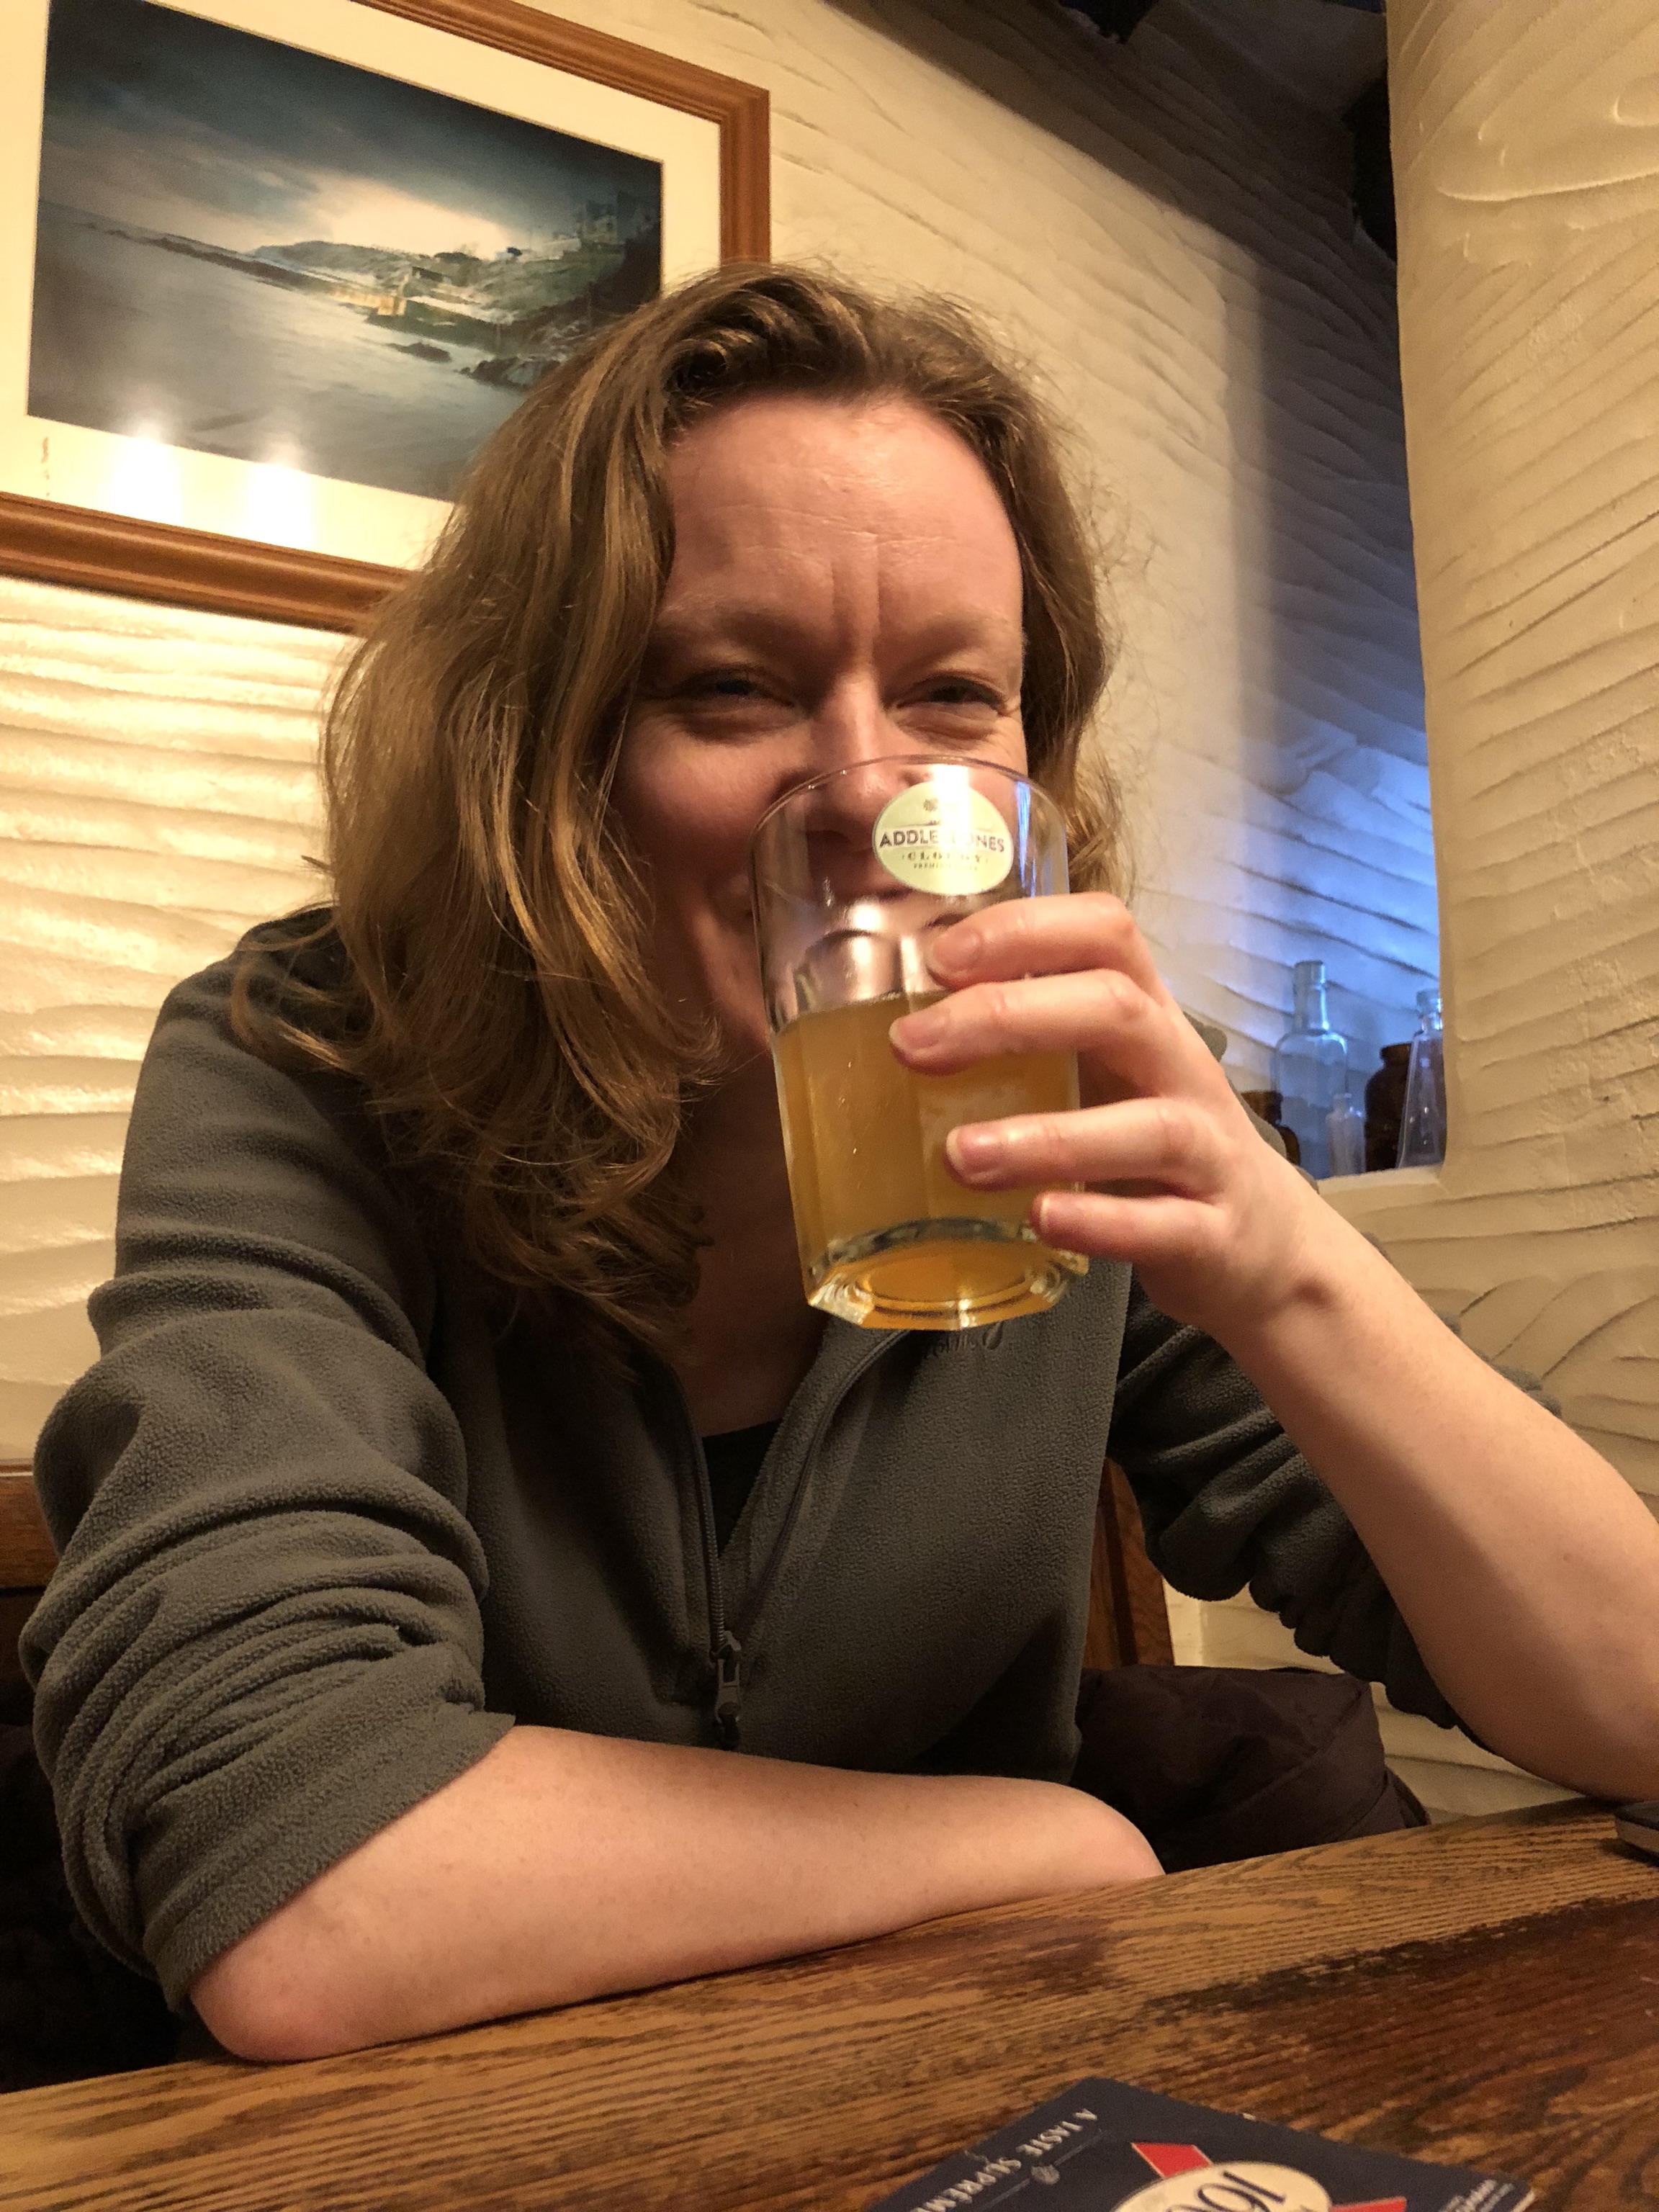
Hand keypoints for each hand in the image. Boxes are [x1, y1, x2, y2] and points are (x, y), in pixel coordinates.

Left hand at [887, 893, 1324, 1347]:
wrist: (1262, 1246)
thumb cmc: (1152, 1146)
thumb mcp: (1104, 1072)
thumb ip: (1029, 1040)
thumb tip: (900, 1022)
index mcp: (1147, 1016)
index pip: (1105, 933)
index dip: (1022, 931)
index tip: (936, 959)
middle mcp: (1182, 1069)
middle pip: (1116, 1010)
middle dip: (1009, 1016)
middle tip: (913, 1047)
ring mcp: (1207, 1152)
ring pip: (1146, 1127)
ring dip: (1048, 1137)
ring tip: (960, 1154)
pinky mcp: (1215, 1233)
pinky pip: (1163, 1225)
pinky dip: (1101, 1222)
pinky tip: (1041, 1218)